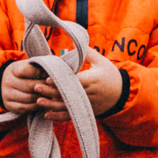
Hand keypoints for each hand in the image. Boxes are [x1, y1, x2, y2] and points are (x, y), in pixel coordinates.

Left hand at [0, 53, 122, 119]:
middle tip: (35, 87)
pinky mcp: (84, 111)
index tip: (47, 78)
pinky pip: (69, 116)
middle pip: (66, 94)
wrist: (122, 95)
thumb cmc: (111, 75)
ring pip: (66, 107)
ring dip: (51, 105)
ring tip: (38, 101)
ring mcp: (86, 105)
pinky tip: (46, 115)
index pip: (73, 81)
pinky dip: (58, 117)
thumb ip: (87, 52)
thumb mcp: (102, 62)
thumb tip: (74, 41)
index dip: (60, 81)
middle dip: (50, 92)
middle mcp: (88, 94)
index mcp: (91, 80)